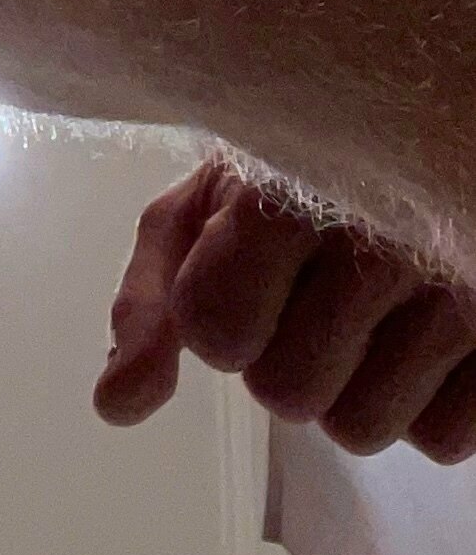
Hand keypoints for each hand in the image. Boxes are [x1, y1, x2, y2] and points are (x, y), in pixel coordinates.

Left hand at [96, 159, 475, 459]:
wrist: (427, 113)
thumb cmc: (305, 166)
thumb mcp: (215, 199)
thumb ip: (155, 295)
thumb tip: (114, 406)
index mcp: (289, 190)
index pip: (215, 331)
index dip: (220, 315)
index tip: (244, 268)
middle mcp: (384, 240)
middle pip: (286, 393)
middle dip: (285, 350)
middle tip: (315, 287)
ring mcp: (463, 291)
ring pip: (361, 428)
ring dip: (353, 383)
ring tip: (372, 307)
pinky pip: (442, 442)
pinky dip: (427, 400)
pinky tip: (426, 329)